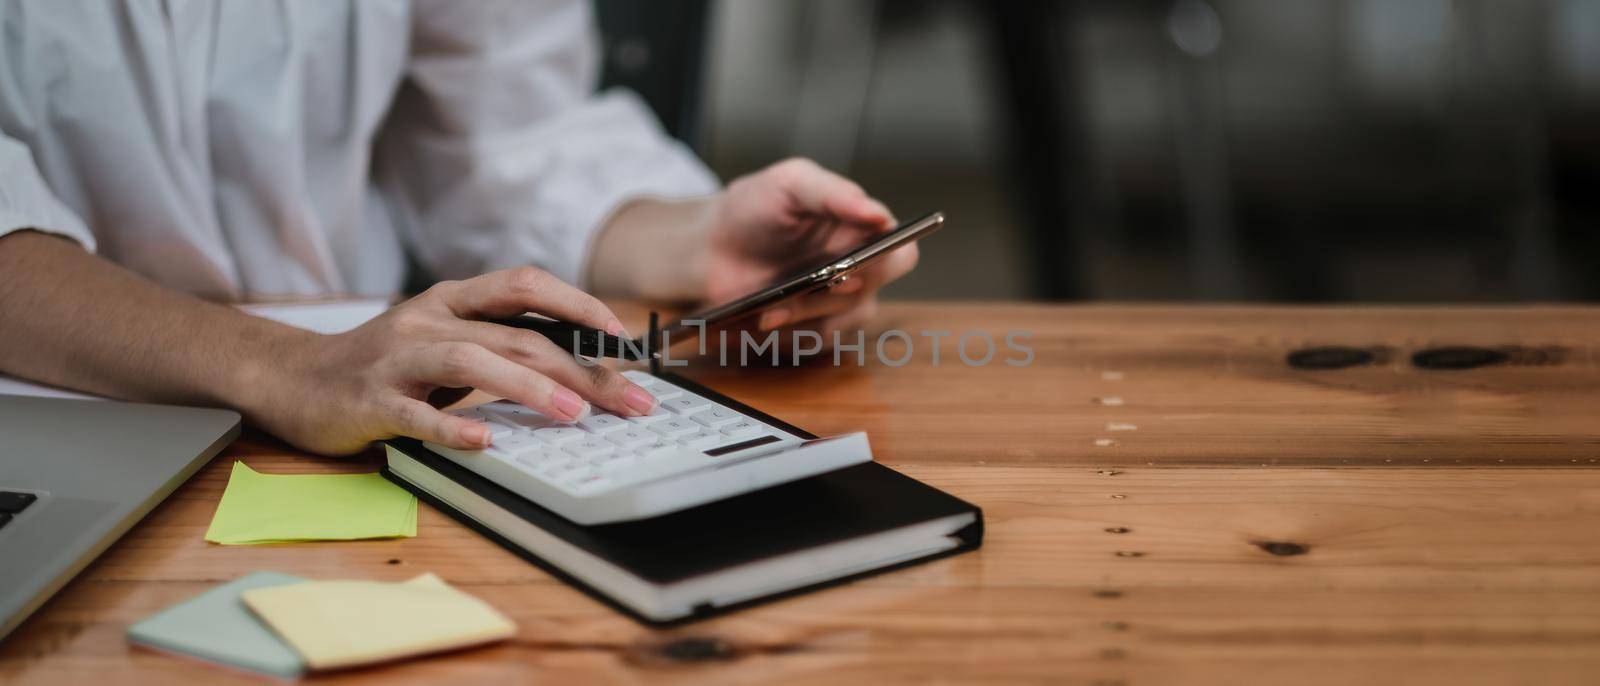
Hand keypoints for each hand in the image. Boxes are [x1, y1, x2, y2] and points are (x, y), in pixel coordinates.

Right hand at [253, 268, 660, 454]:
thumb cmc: (384, 364)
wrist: (291, 379)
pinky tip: (487, 442)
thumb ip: (498, 344)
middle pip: (516, 336)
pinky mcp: (370, 400)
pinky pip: (417, 415)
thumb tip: (579, 370)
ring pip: (472, 362)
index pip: (525, 286)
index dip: (577, 304)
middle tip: (627, 402)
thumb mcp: (444, 340)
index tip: (621, 338)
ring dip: (529, 387)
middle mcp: (427, 319)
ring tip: (573, 415)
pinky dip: (454, 428)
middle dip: (580, 369)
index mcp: (451, 300)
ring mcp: (397, 357)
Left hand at [702, 158, 917, 336]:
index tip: (856, 260)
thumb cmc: (752, 208)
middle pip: (876, 289)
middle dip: (842, 289)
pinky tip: (764, 317)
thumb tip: (879, 215)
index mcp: (860, 229)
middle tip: (817, 283)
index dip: (887, 259)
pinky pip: (818, 339)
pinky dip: (791, 331)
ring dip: (809, 312)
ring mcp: (836, 300)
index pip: (901, 250)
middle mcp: (857, 267)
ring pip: (845, 318)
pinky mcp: (812, 325)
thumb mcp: (791, 183)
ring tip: (770, 308)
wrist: (708, 248)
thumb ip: (834, 194)